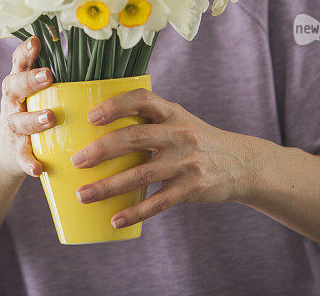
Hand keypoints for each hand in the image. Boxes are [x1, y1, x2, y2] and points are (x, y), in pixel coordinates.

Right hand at [0, 36, 54, 178]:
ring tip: (50, 117)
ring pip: (19, 121)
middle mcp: (12, 102)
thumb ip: (52, 73)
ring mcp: (13, 127)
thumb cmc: (31, 111)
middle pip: (14, 86)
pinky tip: (38, 168)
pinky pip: (22, 157)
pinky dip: (29, 162)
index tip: (36, 42)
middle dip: (30, 80)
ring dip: (33, 119)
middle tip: (49, 75)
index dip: (25, 51)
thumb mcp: (36, 90)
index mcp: (19, 84)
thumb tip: (90, 46)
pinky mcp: (16, 151)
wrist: (5, 151)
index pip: (19, 62)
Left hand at [70, 89, 263, 228]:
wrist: (241, 163)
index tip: (91, 117)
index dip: (115, 105)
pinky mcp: (191, 188)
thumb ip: (149, 120)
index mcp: (173, 112)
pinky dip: (134, 213)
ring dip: (108, 187)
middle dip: (101, 150)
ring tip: (83, 195)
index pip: (142, 99)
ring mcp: (186, 162)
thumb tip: (97, 126)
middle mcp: (179, 134)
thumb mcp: (179, 120)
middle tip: (77, 161)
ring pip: (140, 175)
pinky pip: (157, 203)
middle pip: (135, 138)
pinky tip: (115, 220)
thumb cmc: (197, 139)